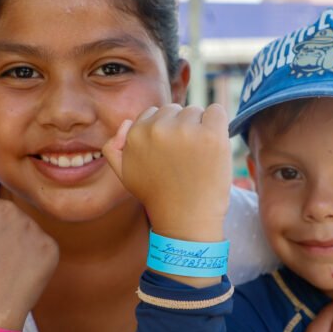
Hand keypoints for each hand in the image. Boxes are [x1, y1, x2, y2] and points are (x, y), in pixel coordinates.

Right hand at [102, 103, 231, 241]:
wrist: (186, 221)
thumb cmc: (159, 197)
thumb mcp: (126, 175)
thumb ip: (114, 149)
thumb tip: (126, 123)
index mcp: (136, 134)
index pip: (154, 114)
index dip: (165, 133)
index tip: (170, 155)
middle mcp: (158, 128)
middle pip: (175, 110)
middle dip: (181, 127)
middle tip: (184, 158)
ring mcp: (185, 130)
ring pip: (196, 111)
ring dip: (200, 128)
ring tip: (198, 157)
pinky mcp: (211, 135)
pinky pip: (217, 111)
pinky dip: (218, 125)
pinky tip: (213, 148)